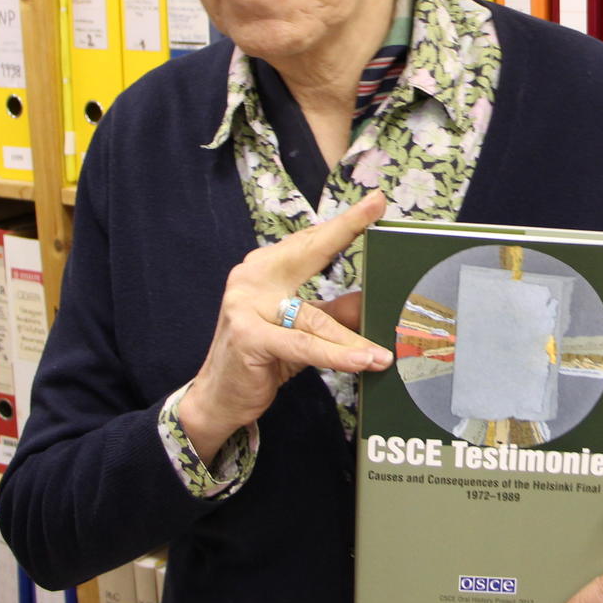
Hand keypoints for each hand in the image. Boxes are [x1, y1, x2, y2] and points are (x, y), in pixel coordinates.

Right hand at [176, 192, 392, 461]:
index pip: (308, 242)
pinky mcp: (249, 337)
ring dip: (354, 338)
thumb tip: (371, 301)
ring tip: (385, 351)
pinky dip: (337, 354)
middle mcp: (251, 279)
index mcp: (264, 270)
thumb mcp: (300, 330)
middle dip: (344, 231)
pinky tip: (363, 360)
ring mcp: (246, 307)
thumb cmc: (259, 360)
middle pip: (307, 253)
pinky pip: (304, 345)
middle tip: (378, 212)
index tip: (374, 203)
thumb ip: (332, 314)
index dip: (343, 224)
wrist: (216, 399)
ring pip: (315, 318)